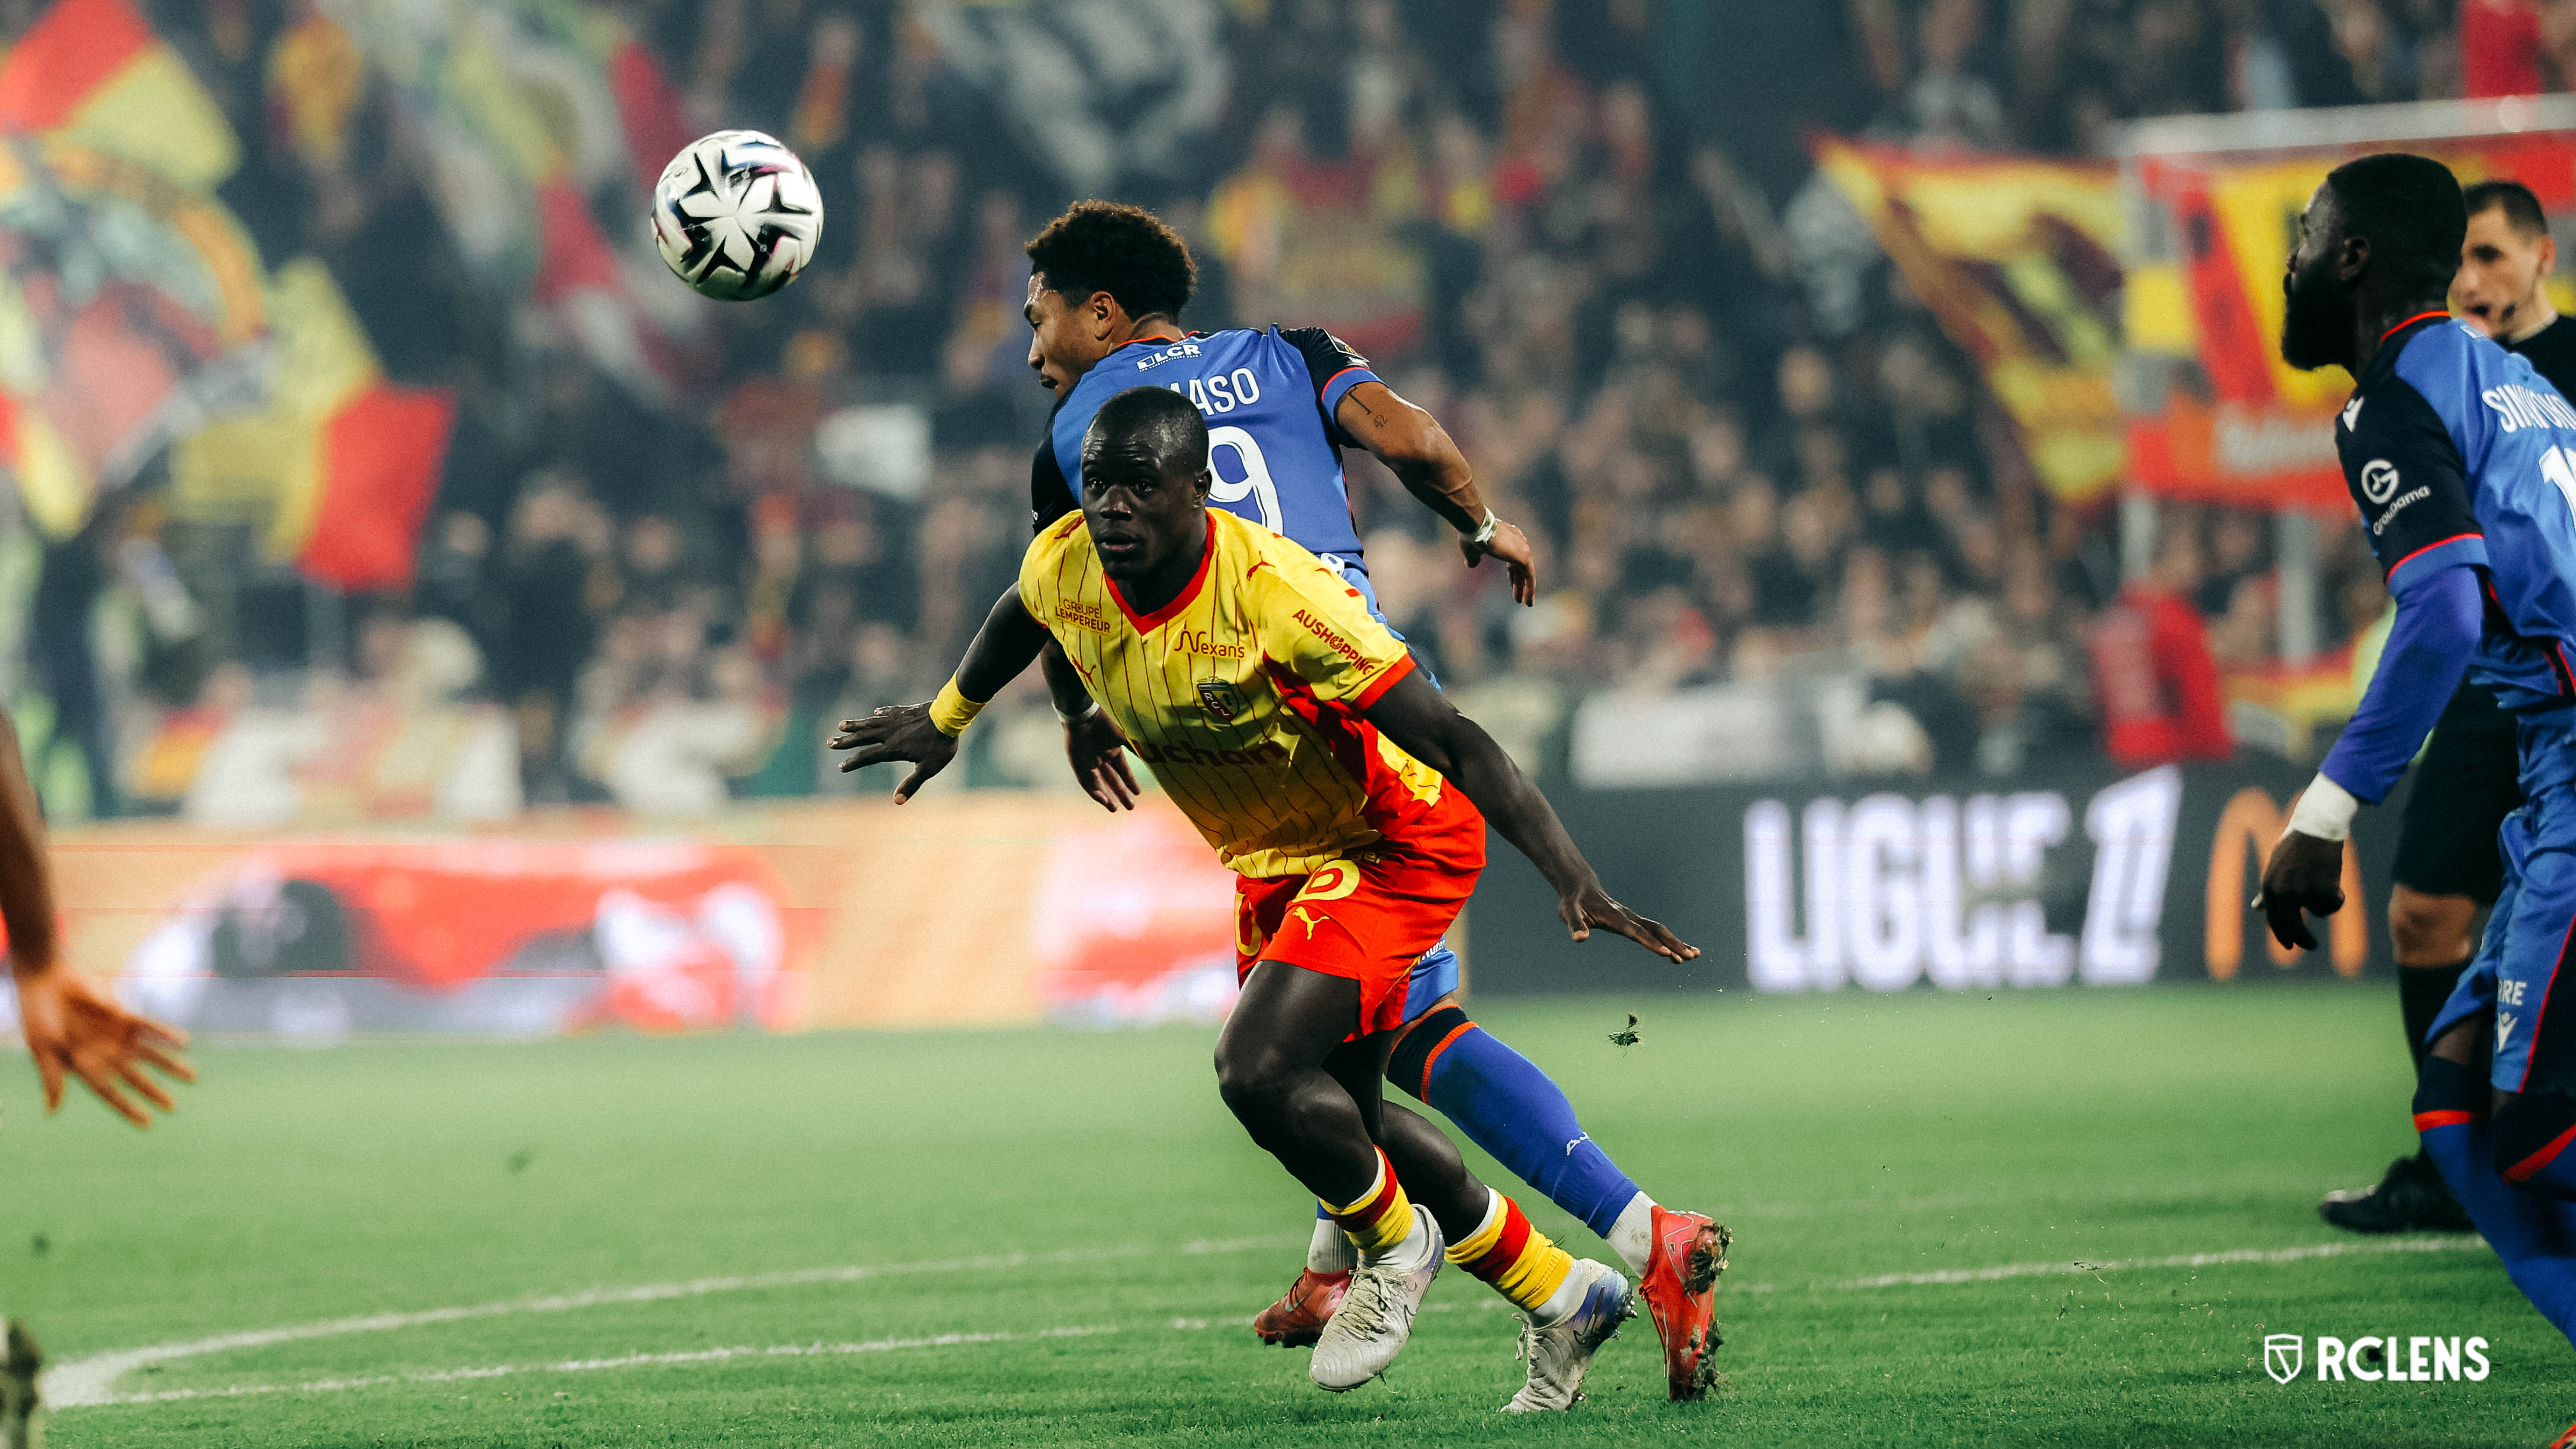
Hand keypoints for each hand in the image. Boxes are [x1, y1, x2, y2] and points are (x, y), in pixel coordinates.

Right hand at [14, 963, 191, 1126]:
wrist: (46, 980)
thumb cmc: (38, 1015)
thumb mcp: (42, 1048)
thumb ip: (52, 1077)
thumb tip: (52, 1110)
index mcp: (83, 1066)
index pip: (109, 1092)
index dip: (127, 1107)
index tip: (147, 1122)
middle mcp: (103, 1054)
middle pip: (134, 1077)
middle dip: (153, 1091)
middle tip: (172, 1107)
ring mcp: (115, 1035)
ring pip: (148, 1054)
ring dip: (169, 1064)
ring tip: (192, 1076)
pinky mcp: (123, 1015)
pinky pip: (149, 1027)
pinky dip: (165, 1034)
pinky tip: (183, 1042)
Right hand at [829, 703, 959, 801]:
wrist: (948, 717)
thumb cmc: (940, 746)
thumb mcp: (928, 769)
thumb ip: (911, 784)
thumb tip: (896, 801)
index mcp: (892, 749)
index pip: (867, 757)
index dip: (853, 762)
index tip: (841, 766)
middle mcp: (889, 733)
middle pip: (862, 738)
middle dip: (845, 741)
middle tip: (830, 742)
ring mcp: (895, 720)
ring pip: (871, 722)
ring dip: (856, 724)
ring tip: (842, 725)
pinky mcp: (904, 711)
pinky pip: (887, 712)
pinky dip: (879, 713)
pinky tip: (875, 712)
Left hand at [1064, 708, 1138, 811]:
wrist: (1084, 714)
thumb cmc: (1105, 722)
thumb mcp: (1125, 736)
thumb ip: (1138, 748)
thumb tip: (1156, 757)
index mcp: (1112, 750)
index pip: (1123, 770)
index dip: (1130, 781)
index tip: (1138, 792)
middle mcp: (1101, 757)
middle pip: (1112, 780)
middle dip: (1121, 793)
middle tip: (1131, 807)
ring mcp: (1088, 761)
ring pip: (1099, 784)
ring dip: (1107, 797)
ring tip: (1115, 809)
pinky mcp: (1077, 764)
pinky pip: (1086, 782)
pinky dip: (1095, 792)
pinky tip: (1103, 800)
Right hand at [1462, 519, 1536, 605]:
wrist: (1477, 527)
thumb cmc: (1472, 535)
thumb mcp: (1471, 550)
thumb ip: (1473, 558)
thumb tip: (1470, 565)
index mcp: (1508, 537)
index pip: (1513, 558)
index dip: (1512, 573)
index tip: (1511, 584)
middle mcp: (1518, 541)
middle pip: (1520, 567)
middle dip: (1519, 583)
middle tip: (1518, 597)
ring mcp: (1523, 548)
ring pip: (1527, 573)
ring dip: (1526, 589)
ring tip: (1526, 604)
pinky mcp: (1524, 556)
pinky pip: (1529, 576)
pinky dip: (1530, 589)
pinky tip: (1527, 601)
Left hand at [1558, 881, 1698, 961]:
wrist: (1581, 889)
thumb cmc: (1574, 903)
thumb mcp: (1569, 914)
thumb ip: (1575, 925)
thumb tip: (1579, 938)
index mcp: (1615, 918)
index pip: (1635, 932)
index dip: (1649, 942)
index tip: (1665, 953)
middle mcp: (1628, 917)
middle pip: (1655, 930)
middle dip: (1673, 943)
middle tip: (1690, 956)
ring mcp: (1633, 919)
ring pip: (1659, 931)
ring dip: (1676, 943)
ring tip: (1694, 956)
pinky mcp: (1633, 922)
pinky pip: (1654, 932)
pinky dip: (1667, 942)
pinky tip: (1676, 954)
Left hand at [2257, 829, 2345, 950]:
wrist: (2317, 829)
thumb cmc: (2296, 847)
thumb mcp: (2276, 868)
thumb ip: (2268, 891)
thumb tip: (2256, 909)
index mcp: (2269, 887)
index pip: (2274, 919)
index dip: (2282, 935)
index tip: (2289, 946)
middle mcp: (2283, 893)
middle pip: (2293, 927)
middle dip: (2303, 940)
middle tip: (2311, 946)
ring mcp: (2303, 892)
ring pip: (2318, 911)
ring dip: (2325, 901)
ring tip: (2324, 879)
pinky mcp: (2323, 890)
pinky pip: (2334, 905)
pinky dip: (2338, 896)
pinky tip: (2334, 879)